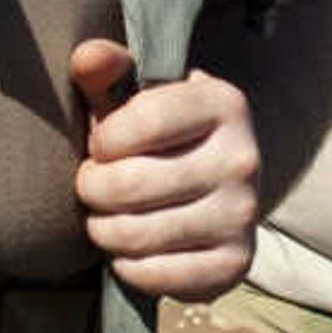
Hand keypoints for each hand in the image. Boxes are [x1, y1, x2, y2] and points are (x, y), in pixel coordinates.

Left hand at [69, 41, 261, 300]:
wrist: (211, 187)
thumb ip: (106, 70)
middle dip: (91, 188)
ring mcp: (244, 213)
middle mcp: (243, 157)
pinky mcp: (237, 262)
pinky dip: (127, 266)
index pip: (142, 121)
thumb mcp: (133, 94)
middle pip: (131, 184)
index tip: (102, 146)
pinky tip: (130, 249)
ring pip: (136, 233)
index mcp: (223, 103)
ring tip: (104, 216)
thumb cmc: (155, 135)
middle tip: (91, 186)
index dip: (104, 141)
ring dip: (102, 229)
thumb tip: (88, 57)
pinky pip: (156, 275)